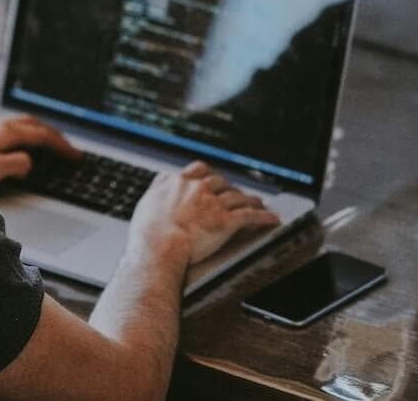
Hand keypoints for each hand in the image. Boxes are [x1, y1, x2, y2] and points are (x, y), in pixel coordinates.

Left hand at [0, 110, 76, 188]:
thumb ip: (17, 164)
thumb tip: (29, 162)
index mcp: (8, 130)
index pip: (43, 136)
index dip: (62, 146)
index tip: (75, 156)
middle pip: (35, 125)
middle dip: (54, 136)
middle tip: (66, 148)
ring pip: (22, 123)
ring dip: (39, 132)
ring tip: (48, 143)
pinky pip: (10, 126)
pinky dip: (24, 132)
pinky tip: (18, 142)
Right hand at [128, 161, 280, 266]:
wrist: (159, 247)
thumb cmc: (148, 232)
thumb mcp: (146, 202)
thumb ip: (157, 188)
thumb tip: (160, 181)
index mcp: (178, 183)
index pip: (198, 170)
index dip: (208, 174)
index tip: (212, 177)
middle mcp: (197, 189)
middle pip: (220, 182)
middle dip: (229, 188)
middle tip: (235, 193)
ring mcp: (213, 204)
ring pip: (237, 197)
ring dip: (249, 199)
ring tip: (257, 202)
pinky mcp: (226, 221)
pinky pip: (250, 216)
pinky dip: (263, 217)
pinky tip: (271, 218)